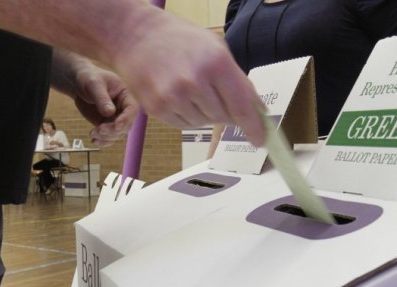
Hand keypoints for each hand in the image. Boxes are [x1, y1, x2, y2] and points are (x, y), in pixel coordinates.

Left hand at [51, 50, 138, 147]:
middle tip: (99, 130)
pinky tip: (95, 141)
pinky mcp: (106, 125)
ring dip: (107, 138)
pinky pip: (109, 137)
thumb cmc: (89, 78)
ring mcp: (115, 118)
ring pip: (117, 134)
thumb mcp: (94, 84)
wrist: (79, 83)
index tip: (116, 125)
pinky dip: (103, 142)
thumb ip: (102, 98)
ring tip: (93, 134)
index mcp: (125, 96)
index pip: (132, 109)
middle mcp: (123, 109)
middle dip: (114, 131)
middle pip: (126, 125)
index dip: (126, 119)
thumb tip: (110, 113)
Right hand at [110, 8, 265, 145]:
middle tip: (213, 92)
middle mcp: (195, 81)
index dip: (254, 127)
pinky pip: (185, 125)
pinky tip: (179, 95)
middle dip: (225, 111)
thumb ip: (238, 80)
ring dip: (204, 112)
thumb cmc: (179, 40)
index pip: (242, 107)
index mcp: (216, 63)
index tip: (260, 140)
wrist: (136, 36)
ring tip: (191, 88)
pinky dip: (187, 115)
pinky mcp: (157, 108)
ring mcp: (173, 97)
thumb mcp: (216, 49)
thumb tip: (257, 110)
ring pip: (204, 123)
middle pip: (223, 117)